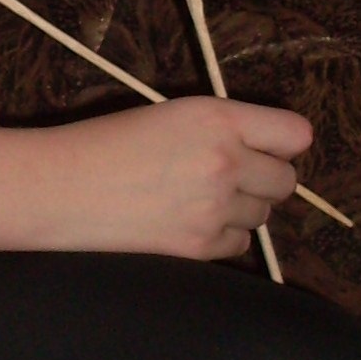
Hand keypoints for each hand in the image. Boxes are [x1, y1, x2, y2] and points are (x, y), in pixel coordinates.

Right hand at [50, 96, 310, 258]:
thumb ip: (223, 127)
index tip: (266, 145)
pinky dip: (223, 234)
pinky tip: (189, 219)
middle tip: (229, 173)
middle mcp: (226, 161)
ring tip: (200, 195)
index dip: (282, 141)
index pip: (296, 133)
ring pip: (265, 214)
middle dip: (264, 177)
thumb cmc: (108, 139)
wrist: (64, 185)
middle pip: (287, 180)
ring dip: (243, 207)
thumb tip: (266, 150)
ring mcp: (217, 208)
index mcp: (217, 118)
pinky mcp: (202, 245)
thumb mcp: (172, 114)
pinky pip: (241, 243)